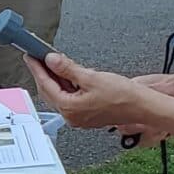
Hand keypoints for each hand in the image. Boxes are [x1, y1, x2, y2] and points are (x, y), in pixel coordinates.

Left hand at [26, 50, 159, 134]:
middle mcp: (71, 116)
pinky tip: (70, 74)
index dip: (37, 68)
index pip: (45, 84)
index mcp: (69, 108)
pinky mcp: (86, 114)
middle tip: (40, 57)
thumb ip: (68, 68)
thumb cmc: (124, 96)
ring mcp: (78, 117)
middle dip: (44, 73)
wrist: (143, 107)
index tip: (31, 56)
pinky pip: (70, 97)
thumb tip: (52, 60)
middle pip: (50, 91)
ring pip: (60, 94)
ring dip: (57, 78)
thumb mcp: (91, 77)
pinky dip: (67, 85)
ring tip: (56, 62)